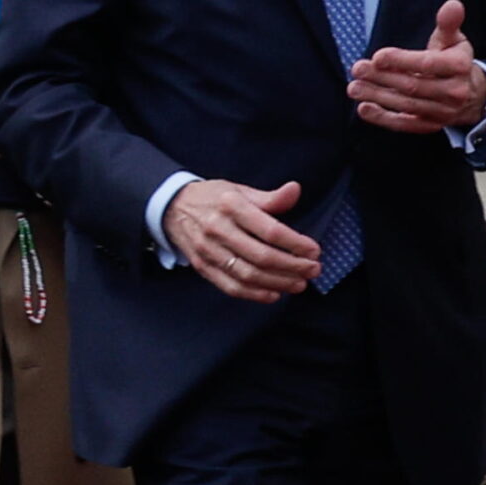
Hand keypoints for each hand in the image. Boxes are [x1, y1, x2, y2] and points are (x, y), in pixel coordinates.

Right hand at [164, 178, 320, 302]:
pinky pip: (231, 286)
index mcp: (231, 206)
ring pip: (248, 275)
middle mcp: (218, 229)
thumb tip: (295, 191)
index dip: (296, 243)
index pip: (270, 230)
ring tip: (299, 283)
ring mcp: (209, 251)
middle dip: (292, 267)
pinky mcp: (203, 267)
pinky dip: (255, 294)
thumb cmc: (212, 198)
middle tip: (313, 270)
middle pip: (262, 256)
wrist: (172, 207)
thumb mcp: (240, 190)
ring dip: (278, 283)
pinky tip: (274, 294)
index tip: (314, 250)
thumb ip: (269, 197)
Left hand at [348, 0, 485, 133]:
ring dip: (377, 96)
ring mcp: (442, 112)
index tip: (378, 56)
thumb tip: (452, 4)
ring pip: (406, 105)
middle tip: (358, 69)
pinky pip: (405, 124)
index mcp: (459, 66)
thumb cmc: (455, 60)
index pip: (427, 64)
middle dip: (382, 78)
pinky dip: (383, 118)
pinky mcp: (430, 125)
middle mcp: (454, 92)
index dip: (402, 61)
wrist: (473, 95)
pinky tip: (364, 108)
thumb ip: (448, 23)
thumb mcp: (454, 40)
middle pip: (413, 86)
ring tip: (354, 87)